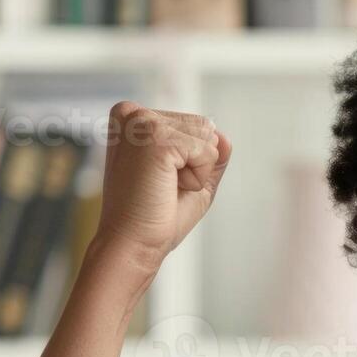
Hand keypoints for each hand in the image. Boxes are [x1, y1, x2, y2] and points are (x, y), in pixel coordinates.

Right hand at [94, 102, 232, 271]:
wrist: (132, 243)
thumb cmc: (155, 216)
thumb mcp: (191, 179)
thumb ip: (210, 155)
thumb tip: (224, 136)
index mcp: (134, 117)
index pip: (195, 124)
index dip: (191, 159)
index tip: (159, 179)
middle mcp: (134, 113)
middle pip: (204, 126)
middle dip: (195, 162)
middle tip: (161, 185)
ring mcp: (143, 123)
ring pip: (208, 136)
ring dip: (196, 170)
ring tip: (163, 185)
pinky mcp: (156, 138)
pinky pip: (207, 152)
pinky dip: (197, 177)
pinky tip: (167, 187)